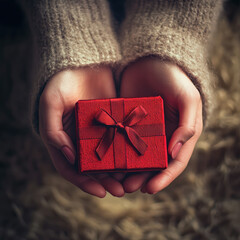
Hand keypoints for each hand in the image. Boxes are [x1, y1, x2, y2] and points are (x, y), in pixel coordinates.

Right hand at [39, 66, 124, 197]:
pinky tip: (138, 160)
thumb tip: (68, 156)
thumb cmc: (61, 82)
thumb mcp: (50, 104)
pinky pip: (121, 140)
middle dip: (106, 181)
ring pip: (109, 158)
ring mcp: (99, 132)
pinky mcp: (114, 123)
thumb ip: (53, 130)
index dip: (85, 182)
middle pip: (93, 168)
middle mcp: (81, 140)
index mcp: (64, 140)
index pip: (72, 169)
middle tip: (121, 190)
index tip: (100, 192)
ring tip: (132, 181)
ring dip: (119, 172)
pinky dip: (128, 152)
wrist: (84, 62)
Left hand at [120, 58, 202, 193]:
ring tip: (115, 180)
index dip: (164, 178)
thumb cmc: (174, 78)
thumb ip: (188, 126)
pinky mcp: (128, 123)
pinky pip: (123, 141)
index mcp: (180, 134)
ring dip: (127, 170)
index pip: (174, 163)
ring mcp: (145, 130)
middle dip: (141, 178)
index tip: (149, 189)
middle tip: (126, 188)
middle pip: (153, 164)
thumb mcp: (188, 99)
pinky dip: (117, 153)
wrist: (150, 59)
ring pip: (137, 156)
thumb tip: (174, 154)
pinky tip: (108, 161)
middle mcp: (163, 136)